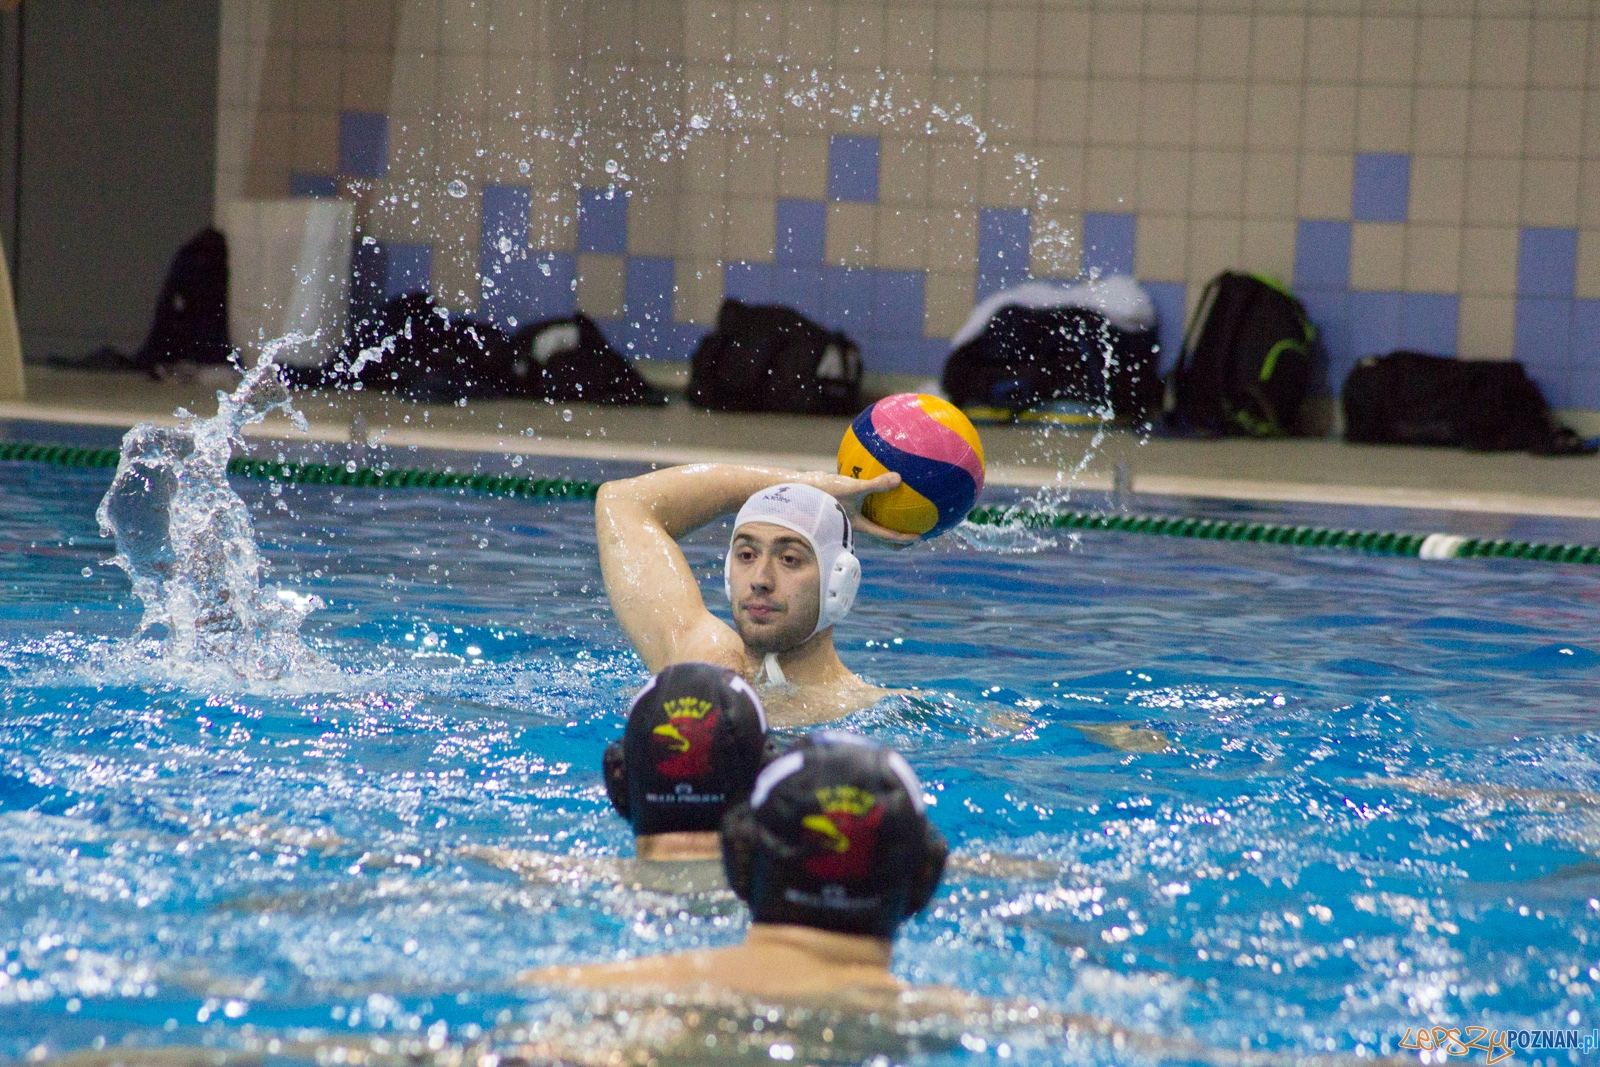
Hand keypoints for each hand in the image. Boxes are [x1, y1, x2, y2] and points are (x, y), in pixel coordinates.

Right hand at [795, 471, 919, 547]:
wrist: (793, 493)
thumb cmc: (822, 492)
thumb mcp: (852, 488)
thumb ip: (875, 484)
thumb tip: (899, 478)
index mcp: (858, 525)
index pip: (885, 535)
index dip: (903, 538)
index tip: (918, 538)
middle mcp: (852, 525)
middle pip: (878, 538)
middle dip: (894, 542)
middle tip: (910, 541)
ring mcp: (844, 518)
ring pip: (868, 526)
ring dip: (882, 527)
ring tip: (893, 521)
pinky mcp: (837, 507)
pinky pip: (859, 509)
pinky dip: (869, 505)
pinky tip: (870, 493)